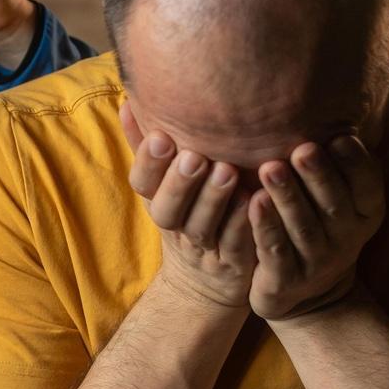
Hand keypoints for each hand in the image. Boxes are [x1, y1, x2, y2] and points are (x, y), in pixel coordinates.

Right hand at [120, 101, 256, 310]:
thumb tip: (129, 102)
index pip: (143, 184)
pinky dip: (246, 223)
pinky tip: (258, 198)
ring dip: (214, 199)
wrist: (206, 286)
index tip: (161, 136)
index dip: (149, 163)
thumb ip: (148, 149)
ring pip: (204, 227)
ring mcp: (205, 248)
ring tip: (228, 170)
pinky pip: (239, 245)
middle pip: (169, 208)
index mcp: (158, 202)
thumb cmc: (189, 219)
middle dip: (180, 182)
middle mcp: (177, 226)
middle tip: (194, 156)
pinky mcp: (234, 264)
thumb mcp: (163, 187)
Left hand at [249, 136, 384, 320]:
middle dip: (317, 175)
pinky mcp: (287, 279)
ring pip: (302, 225)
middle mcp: (347, 236)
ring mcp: (318, 260)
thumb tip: (329, 100)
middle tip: (302, 148)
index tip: (340, 137)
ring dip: (287, 196)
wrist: (309, 296)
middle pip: (333, 202)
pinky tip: (252, 202)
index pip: (368, 184)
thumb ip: (339, 163)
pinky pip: (275, 249)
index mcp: (367, 211)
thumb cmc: (321, 227)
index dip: (355, 163)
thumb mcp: (343, 200)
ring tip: (269, 167)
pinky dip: (264, 226)